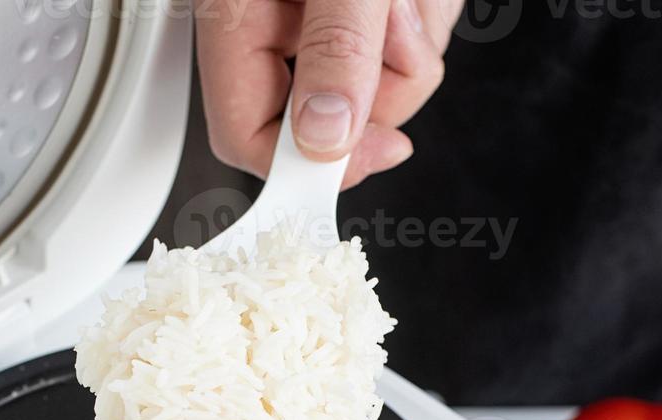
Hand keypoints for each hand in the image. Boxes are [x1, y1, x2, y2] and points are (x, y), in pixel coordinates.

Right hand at [196, 0, 459, 187]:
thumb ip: (336, 48)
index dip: (312, 162)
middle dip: (388, 83)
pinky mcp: (361, 12)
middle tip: (395, 20)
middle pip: (326, 120)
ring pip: (380, 84)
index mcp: (235, 15)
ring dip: (416, 42)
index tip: (379, 150)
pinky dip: (427, 16)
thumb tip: (325, 137)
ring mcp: (315, 19)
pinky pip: (407, 47)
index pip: (247, 135)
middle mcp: (268, 22)